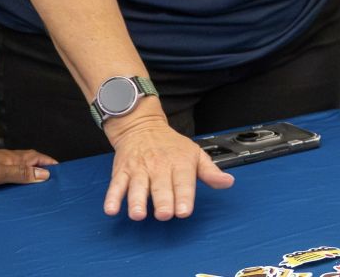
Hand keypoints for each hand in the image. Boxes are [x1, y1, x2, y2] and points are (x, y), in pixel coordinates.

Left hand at [0, 142, 56, 192]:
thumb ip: (19, 173)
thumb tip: (44, 173)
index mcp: (7, 158)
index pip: (33, 157)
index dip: (47, 162)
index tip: (61, 170)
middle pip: (24, 164)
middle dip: (38, 171)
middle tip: (51, 184)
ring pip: (11, 174)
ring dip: (23, 180)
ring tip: (32, 193)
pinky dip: (7, 189)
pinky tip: (5, 199)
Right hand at [103, 111, 233, 220]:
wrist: (141, 125)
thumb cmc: (171, 145)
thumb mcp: (195, 153)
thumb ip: (210, 171)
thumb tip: (228, 182)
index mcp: (179, 163)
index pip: (183, 181)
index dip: (184, 196)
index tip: (184, 211)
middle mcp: (158, 166)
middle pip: (160, 186)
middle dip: (162, 201)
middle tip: (164, 214)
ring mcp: (139, 169)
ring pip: (137, 186)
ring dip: (136, 201)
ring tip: (138, 214)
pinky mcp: (121, 172)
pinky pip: (116, 185)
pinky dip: (112, 197)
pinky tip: (111, 209)